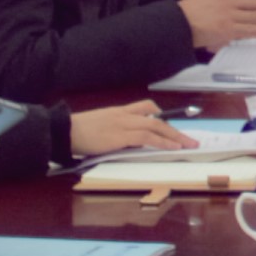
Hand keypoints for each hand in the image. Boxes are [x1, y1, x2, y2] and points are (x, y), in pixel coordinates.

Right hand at [68, 101, 193, 158]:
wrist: (65, 131)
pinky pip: (146, 137)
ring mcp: (123, 124)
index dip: (161, 115)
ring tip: (187, 145)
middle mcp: (124, 115)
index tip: (172, 126)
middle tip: (190, 139)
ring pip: (155, 126)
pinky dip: (161, 142)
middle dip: (175, 129)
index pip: (145, 107)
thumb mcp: (99, 125)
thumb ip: (115, 129)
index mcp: (118, 111)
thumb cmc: (78, 132)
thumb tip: (128, 140)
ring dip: (174, 136)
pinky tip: (171, 148)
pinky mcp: (120, 135)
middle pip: (156, 118)